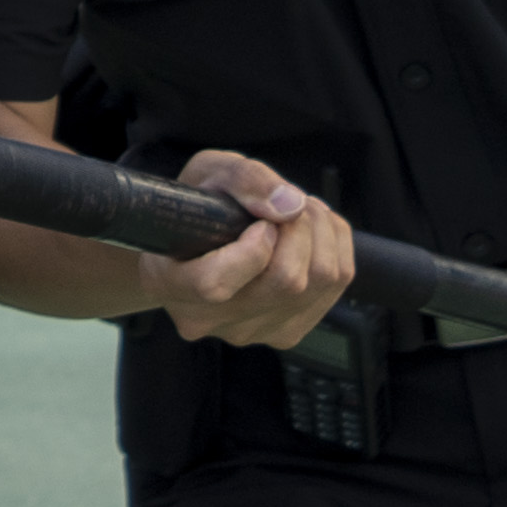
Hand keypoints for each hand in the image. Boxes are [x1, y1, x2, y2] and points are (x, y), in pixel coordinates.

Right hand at [141, 151, 355, 350]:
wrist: (198, 244)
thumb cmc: (199, 208)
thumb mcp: (208, 172)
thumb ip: (244, 180)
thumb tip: (290, 205)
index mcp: (170, 282)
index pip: (215, 284)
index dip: (251, 250)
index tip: (260, 223)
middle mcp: (208, 319)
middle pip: (284, 282)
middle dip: (301, 227)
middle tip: (291, 203)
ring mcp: (249, 333)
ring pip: (317, 283)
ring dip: (322, 233)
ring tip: (302, 212)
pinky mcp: (285, 334)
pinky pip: (335, 287)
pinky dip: (336, 247)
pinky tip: (314, 233)